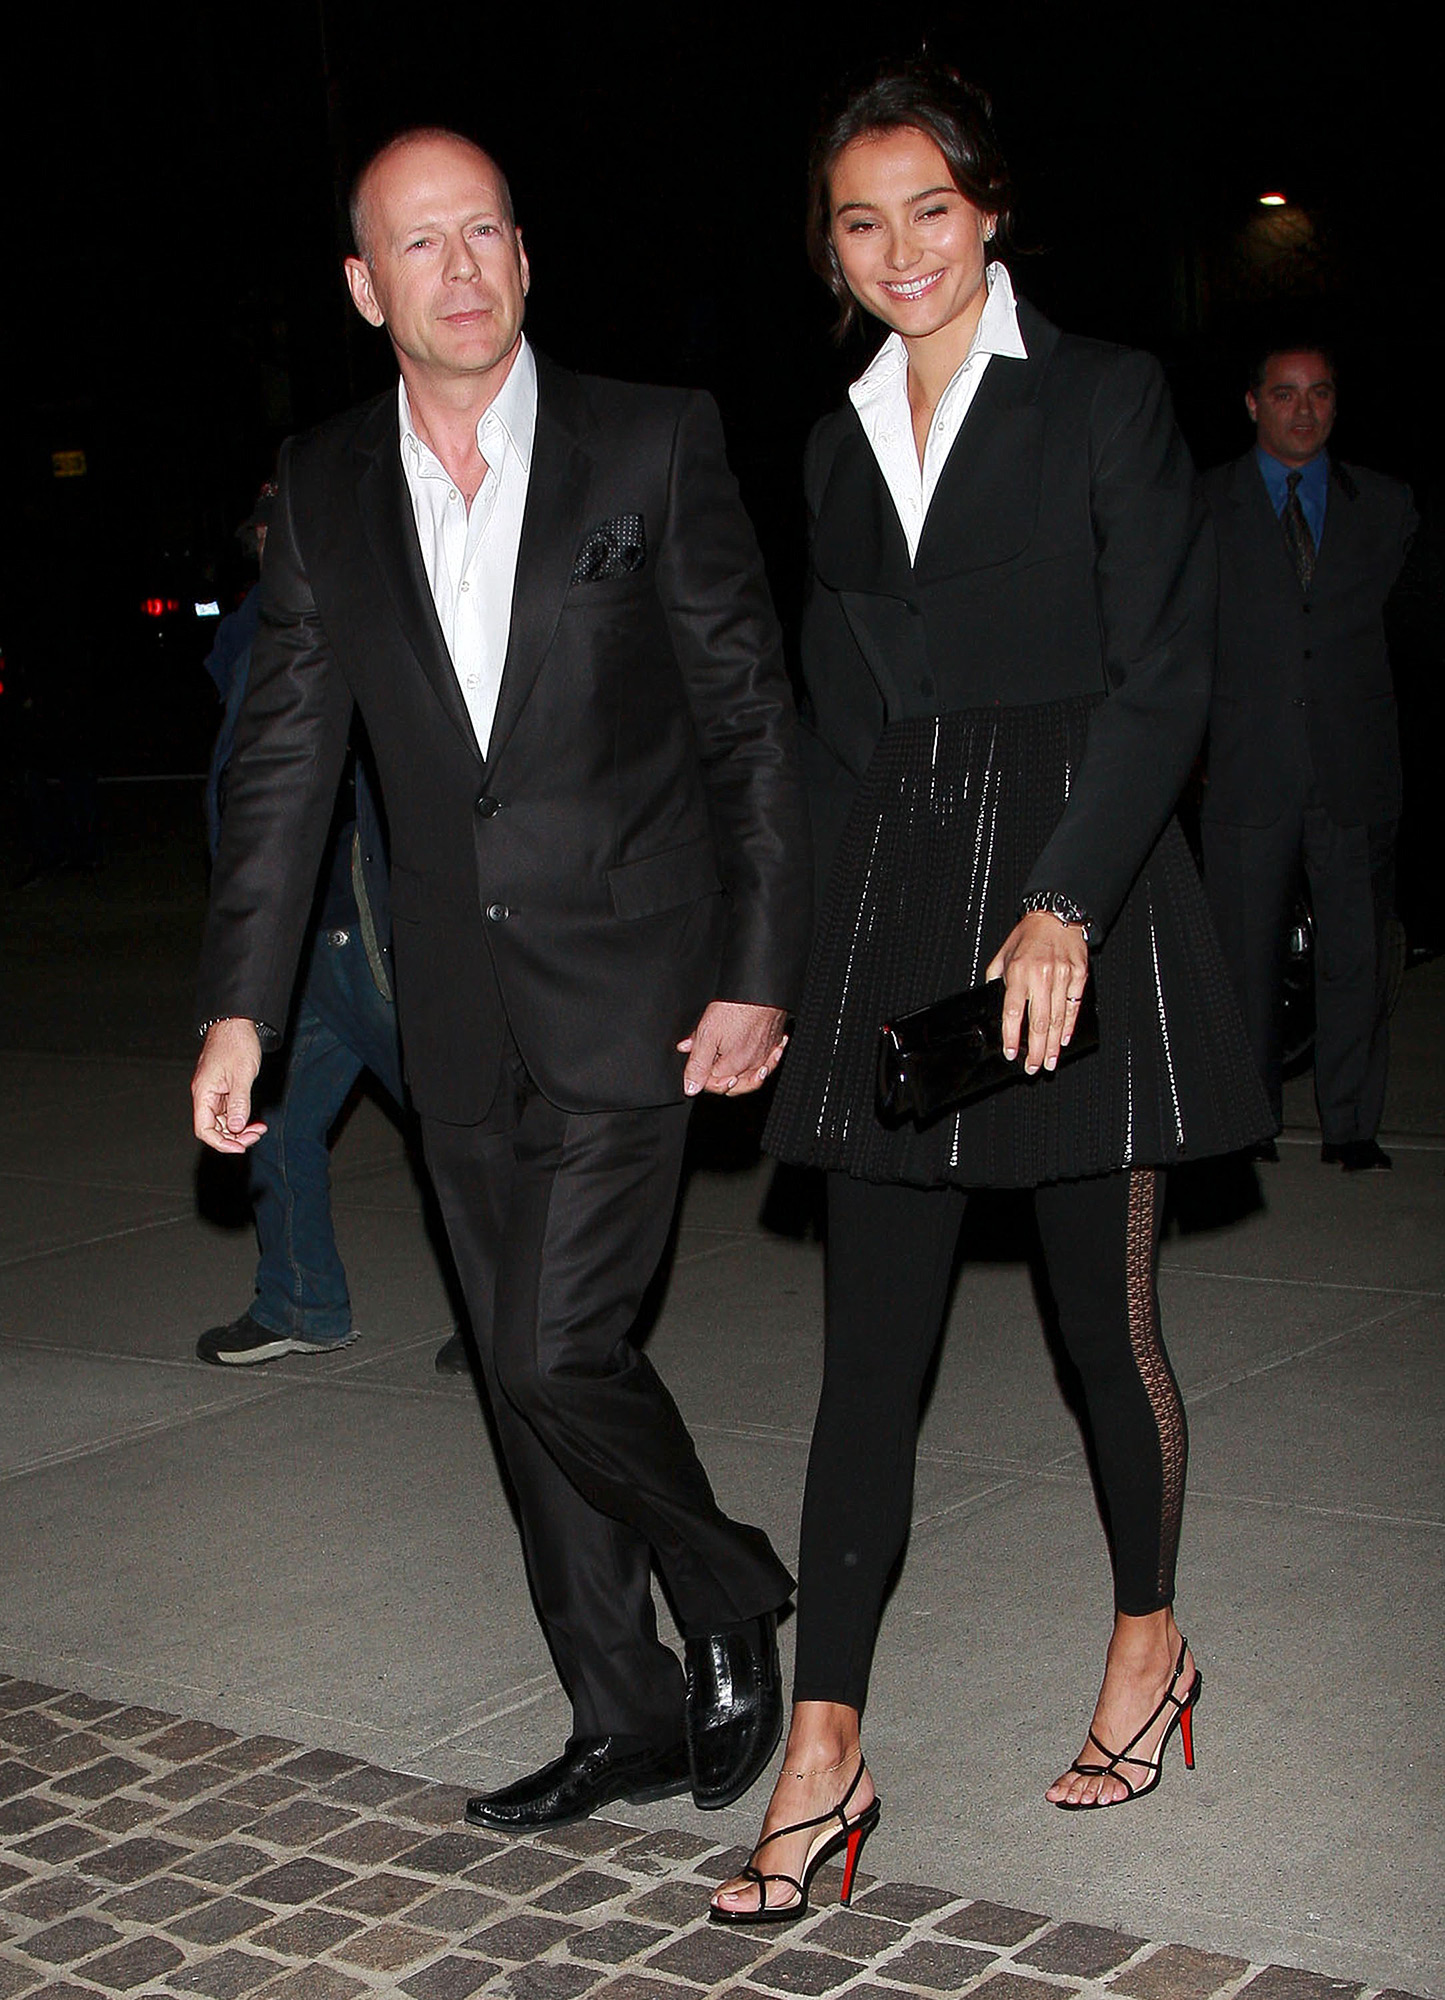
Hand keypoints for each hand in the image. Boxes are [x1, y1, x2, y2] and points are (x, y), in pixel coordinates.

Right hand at [191, 1019, 267, 1152]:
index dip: (221, 1142)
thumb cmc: (236, 1043)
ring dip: (240, 1128)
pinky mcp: (223, 1087)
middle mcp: (205, 1095)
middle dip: (235, 1136)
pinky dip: (241, 1116)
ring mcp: (214, 1091)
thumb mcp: (242, 1074)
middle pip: (214, 1128)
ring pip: (223, 1120)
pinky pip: (229, 1110)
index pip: (204, 1129)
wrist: (237, 1022)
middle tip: (256, 1135)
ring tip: (259, 1128)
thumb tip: (237, 1127)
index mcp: (203, 1093)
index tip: (240, 1146)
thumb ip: (239, 1102)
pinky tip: (254, 1119)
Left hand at [677, 1001, 788, 1096]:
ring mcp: (766, 1055)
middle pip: (736, 1086)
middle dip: (723, 1080)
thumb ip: (697, 1064)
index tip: (698, 1066)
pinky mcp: (775, 1043)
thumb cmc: (736, 1008)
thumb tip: (691, 1088)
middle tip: (716, 1067)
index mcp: (732, 1067)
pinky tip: (762, 1052)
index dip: (702, 1078)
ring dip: (743, 1073)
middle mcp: (752, 1066)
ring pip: (753, 1075)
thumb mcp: (706, 1035)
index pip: (715, 1085)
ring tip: (736, 1066)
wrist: (760, 990)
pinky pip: (770, 1059)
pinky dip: (765, 1059)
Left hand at [985, 913, 1089, 1075]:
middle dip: (1036, 1050)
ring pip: (1057, 1018)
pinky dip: (1069, 1025)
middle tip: (1034, 1068)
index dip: (1012, 1036)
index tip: (1011, 1053)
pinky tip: (1065, 1040)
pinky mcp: (1079, 975)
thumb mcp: (1004, 954)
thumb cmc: (1027, 935)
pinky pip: (1074, 1006)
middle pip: (1038, 1022)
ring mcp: (1062, 976)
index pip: (1013, 1012)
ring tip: (1049, 1062)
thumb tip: (993, 1001)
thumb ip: (997, 979)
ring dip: (1054, 1045)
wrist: (1057, 915)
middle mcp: (1041, 975)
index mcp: (1018, 972)